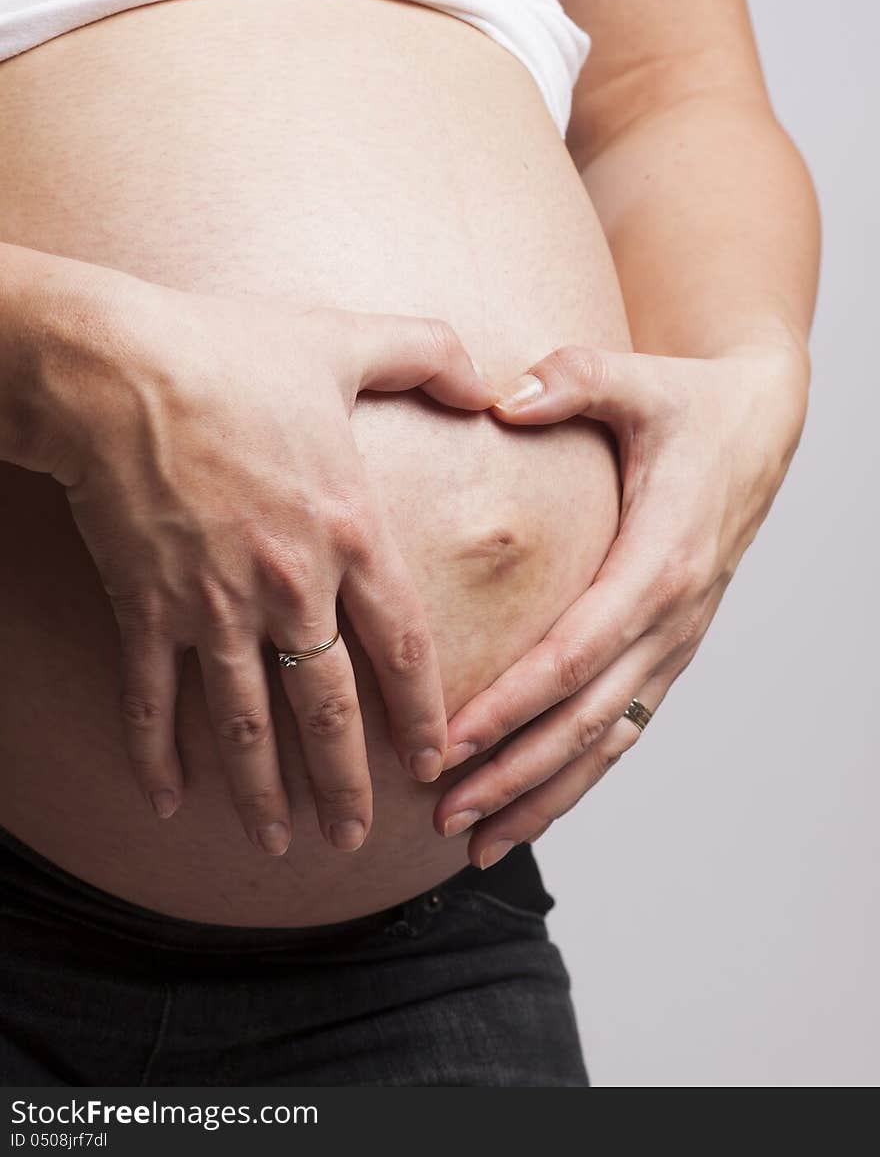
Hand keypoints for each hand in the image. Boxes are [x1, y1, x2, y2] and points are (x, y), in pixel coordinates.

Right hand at [37, 270, 495, 855]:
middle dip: (343, 783)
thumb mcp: (347, 339)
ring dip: (261, 791)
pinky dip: (157, 753)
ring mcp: (213, 605)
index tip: (432, 763)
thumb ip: (430, 355)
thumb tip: (488, 382)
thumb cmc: (230, 352)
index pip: (402, 646)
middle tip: (355, 839)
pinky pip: (151, 698)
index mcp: (349, 530)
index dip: (420, 713)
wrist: (115, 368)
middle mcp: (290, 585)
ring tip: (276, 844)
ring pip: (244, 723)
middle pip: (327, 708)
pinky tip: (169, 800)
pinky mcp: (146, 606)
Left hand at [435, 338, 809, 867]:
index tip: (451, 740)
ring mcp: (675, 643)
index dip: (513, 703)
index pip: (576, 652)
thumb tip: (503, 398)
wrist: (761, 428)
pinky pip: (623, 728)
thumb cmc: (690, 404)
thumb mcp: (638, 379)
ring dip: (541, 793)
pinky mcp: (669, 650)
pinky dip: (576, 776)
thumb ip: (573, 379)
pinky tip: (528, 810)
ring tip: (474, 838)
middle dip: (513, 771)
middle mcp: (671, 618)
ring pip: (607, 741)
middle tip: (442, 812)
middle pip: (586, 718)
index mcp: (658, 561)